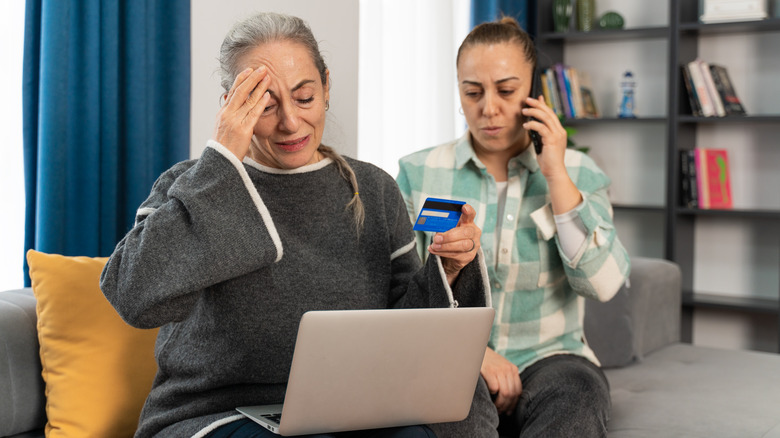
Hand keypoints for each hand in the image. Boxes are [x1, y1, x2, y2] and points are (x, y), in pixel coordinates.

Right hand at [213, 66, 271, 159]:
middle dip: (252, 78)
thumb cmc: (224, 147)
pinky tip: (268, 95)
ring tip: (268, 77)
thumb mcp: (223, 128)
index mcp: (223, 113)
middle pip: (240, 91)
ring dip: (259, 87)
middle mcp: (227, 114)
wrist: (220, 161)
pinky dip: (261, 103)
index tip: (250, 70)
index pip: (233, 91)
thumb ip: (230, 115)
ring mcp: (235, 121)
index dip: (241, 79)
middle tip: (262, 68)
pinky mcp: (243, 130)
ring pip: (248, 100)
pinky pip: (253, 114)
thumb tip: (231, 103)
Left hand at [428, 204, 480, 284]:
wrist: (454, 256)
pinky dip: (443, 253)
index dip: (468, 211)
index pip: (471, 214)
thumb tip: (432, 224)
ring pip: (462, 245)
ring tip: (434, 245)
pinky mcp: (469, 256)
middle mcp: (474, 233)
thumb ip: (444, 226)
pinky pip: (456, 255)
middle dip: (449, 236)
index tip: (464, 207)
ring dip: (445, 246)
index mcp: (468, 222)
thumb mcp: (448, 229)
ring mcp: (474, 245)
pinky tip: (434, 250)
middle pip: (465, 232)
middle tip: (437, 238)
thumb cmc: (450, 237)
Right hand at [481, 347, 521, 414]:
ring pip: (505, 393)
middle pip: (512, 394)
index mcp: (513, 369)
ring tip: (494, 407)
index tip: (508, 411)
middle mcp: (508, 369)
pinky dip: (492, 394)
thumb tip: (509, 399)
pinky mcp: (489, 370)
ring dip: (499, 404)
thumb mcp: (500, 367)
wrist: (475, 348)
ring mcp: (499, 369)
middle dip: (506, 406)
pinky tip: (488, 394)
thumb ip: (506, 378)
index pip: (518, 391)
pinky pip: (495, 388)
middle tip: (499, 411)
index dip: (513, 404)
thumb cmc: (486, 361)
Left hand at [522, 95, 582, 213]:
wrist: (554, 172)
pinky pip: (541, 128)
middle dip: (538, 104)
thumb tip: (531, 125)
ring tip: (524, 110)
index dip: (544, 105)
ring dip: (533, 112)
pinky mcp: (552, 140)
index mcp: (559, 131)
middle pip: (549, 113)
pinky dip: (532, 124)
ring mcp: (557, 135)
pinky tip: (525, 125)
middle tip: (527, 99)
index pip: (551, 114)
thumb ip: (540, 134)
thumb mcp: (543, 144)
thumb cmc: (548, 161)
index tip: (537, 98)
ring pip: (545, 118)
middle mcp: (560, 131)